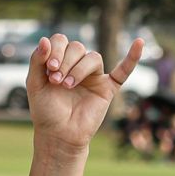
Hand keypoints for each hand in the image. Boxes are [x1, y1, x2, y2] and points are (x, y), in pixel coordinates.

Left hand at [28, 34, 143, 153]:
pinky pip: (123, 71)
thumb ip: (36, 61)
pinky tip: (139, 43)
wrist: (58, 136)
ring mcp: (94, 76)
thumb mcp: (35, 84)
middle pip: (77, 47)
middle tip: (57, 80)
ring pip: (93, 57)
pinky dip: (132, 58)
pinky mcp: (107, 89)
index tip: (49, 68)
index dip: (55, 49)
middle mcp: (77, 65)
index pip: (61, 41)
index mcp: (61, 61)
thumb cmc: (46, 111)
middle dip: (66, 61)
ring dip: (79, 69)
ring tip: (67, 86)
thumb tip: (44, 39)